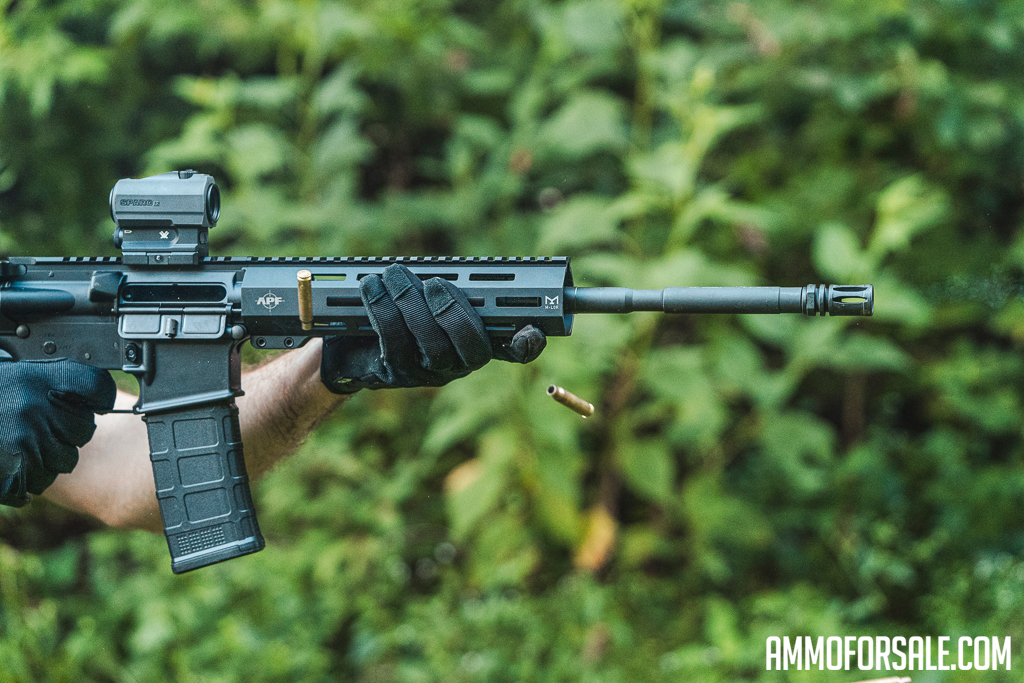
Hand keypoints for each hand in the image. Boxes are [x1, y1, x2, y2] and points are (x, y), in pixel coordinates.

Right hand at [0, 358, 116, 506]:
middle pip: (84, 430)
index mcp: (37, 378)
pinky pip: (39, 484)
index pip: (97, 386)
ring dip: (48, 458)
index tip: (96, 402)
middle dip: (67, 432)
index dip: (100, 396)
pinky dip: (26, 480)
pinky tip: (7, 465)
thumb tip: (91, 402)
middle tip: (40, 427)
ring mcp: (25, 442)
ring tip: (18, 446)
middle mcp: (36, 408)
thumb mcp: (14, 377)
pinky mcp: (14, 474)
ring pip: (65, 460)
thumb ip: (51, 385)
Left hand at [321, 264, 545, 392]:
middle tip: (435, 284)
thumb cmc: (398, 305)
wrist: (350, 338)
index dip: (526, 343)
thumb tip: (457, 269)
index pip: (514, 348)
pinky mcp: (396, 371)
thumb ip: (447, 283)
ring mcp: (429, 371)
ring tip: (395, 274)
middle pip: (473, 351)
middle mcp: (459, 361)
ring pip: (432, 347)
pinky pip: (394, 344)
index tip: (530, 329)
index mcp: (478, 338)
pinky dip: (382, 309)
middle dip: (455, 314)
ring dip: (412, 304)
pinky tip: (372, 286)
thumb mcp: (425, 291)